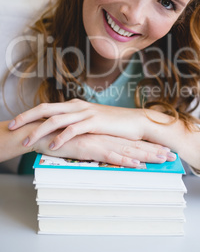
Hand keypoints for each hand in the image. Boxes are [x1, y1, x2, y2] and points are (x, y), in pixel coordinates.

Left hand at [8, 99, 176, 158]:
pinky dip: (61, 137)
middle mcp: (77, 106)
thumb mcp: (91, 121)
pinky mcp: (95, 122)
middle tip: (12, 127)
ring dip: (39, 131)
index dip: (30, 114)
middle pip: (45, 109)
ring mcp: (86, 113)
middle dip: (27, 118)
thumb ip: (76, 123)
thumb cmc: (113, 124)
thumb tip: (61, 132)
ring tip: (27, 142)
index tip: (16, 123)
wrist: (135, 121)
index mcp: (74, 105)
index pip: (47, 107)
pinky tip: (53, 145)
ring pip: (56, 119)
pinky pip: (74, 129)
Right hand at [35, 132, 173, 167]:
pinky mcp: (91, 147)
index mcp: (106, 135)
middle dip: (154, 151)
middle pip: (135, 146)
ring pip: (128, 151)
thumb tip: (108, 149)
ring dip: (146, 156)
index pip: (132, 142)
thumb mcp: (85, 139)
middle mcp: (107, 137)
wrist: (46, 132)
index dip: (149, 146)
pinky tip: (138, 165)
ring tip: (162, 159)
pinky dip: (126, 161)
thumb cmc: (64, 137)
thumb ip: (97, 142)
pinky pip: (111, 156)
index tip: (164, 149)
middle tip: (171, 155)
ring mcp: (100, 142)